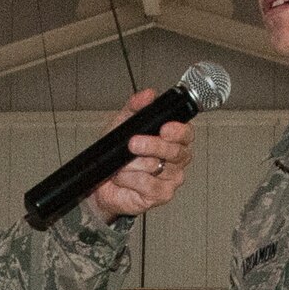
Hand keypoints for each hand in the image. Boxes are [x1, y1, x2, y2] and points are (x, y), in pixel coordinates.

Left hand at [84, 88, 194, 221]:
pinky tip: (124, 178)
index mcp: (173, 139)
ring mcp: (172, 178)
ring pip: (157, 166)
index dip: (178, 131)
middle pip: (174, 150)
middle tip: (133, 143)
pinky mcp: (162, 194)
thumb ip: (135, 107)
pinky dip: (131, 180)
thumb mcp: (122, 124)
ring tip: (122, 165)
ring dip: (133, 165)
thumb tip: (148, 94)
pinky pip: (149, 185)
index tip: (164, 128)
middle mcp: (177, 159)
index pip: (186, 133)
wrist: (103, 183)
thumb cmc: (117, 155)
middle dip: (151, 146)